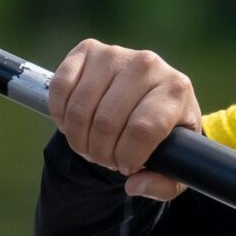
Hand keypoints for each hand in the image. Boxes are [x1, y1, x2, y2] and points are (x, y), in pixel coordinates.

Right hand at [49, 39, 201, 200]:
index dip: (127, 157)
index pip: (142, 130)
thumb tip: (133, 185)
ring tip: (90, 145)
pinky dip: (60, 115)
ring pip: (80, 108)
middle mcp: (148, 65)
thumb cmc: (166, 133)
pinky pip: (60, 88)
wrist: (153, 96)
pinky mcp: (88, 50)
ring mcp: (116, 54)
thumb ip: (163, 185)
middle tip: (105, 159)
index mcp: (176, 90)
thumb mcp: (175, 164)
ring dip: (79, 138)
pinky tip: (73, 123)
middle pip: (107, 122)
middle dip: (100, 153)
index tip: (127, 167)